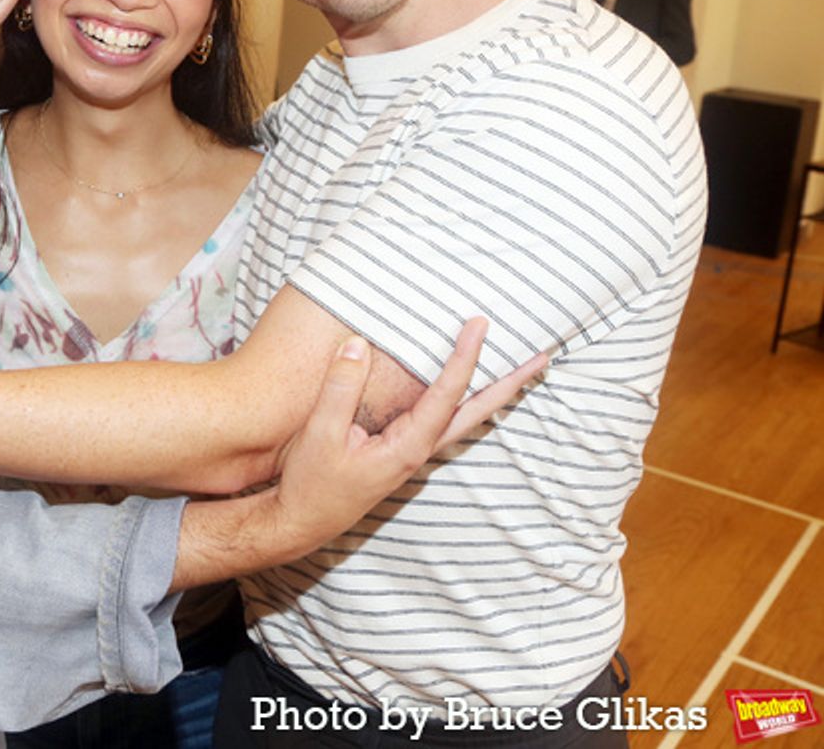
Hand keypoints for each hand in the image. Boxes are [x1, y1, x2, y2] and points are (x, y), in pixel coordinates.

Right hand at [271, 321, 542, 550]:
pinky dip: (463, 400)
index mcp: (409, 447)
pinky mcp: (402, 453)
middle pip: (478, 412)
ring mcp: (414, 454)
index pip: (447, 394)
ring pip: (465, 417)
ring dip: (494, 392)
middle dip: (510, 383)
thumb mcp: (321, 434)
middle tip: (541, 357)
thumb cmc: (311, 482)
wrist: (302, 521)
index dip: (465, 356)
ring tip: (518, 368)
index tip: (480, 324)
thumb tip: (358, 344)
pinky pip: (444, 420)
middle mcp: (421, 450)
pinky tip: (463, 389)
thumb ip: (341, 389)